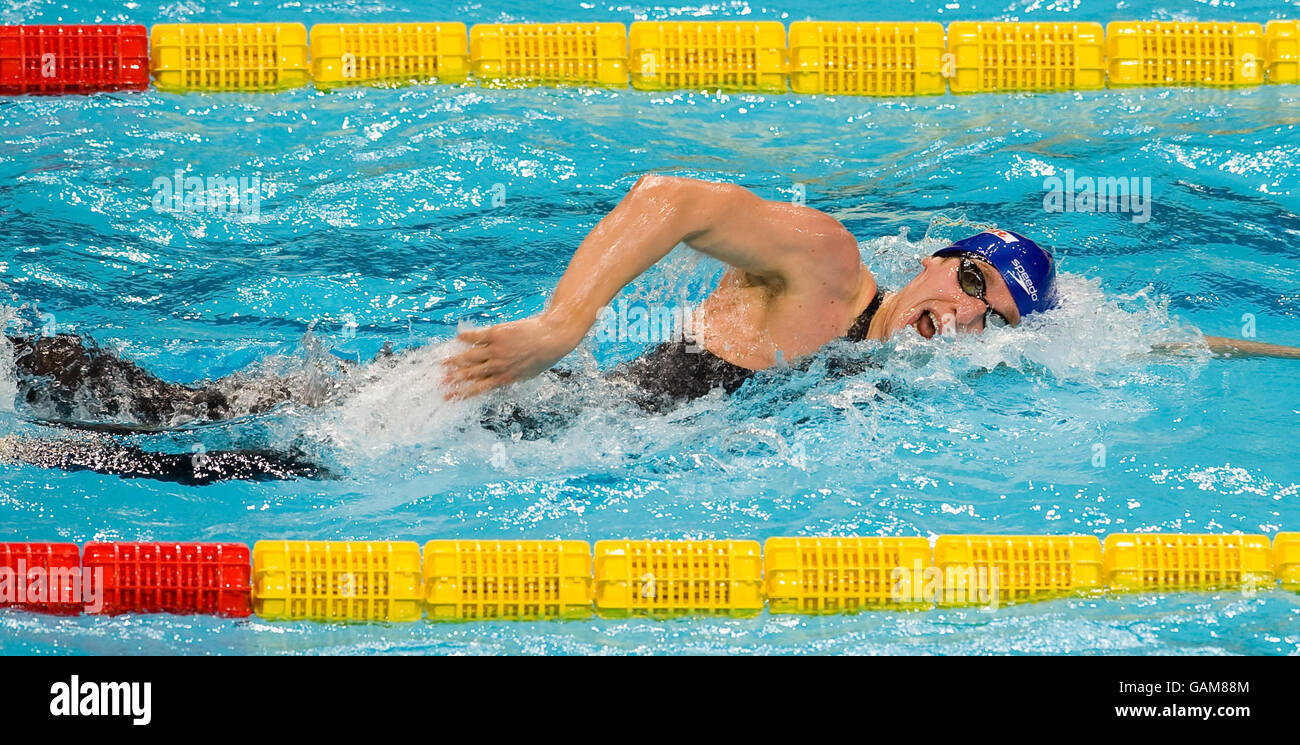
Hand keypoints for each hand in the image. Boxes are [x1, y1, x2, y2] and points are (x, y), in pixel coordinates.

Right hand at [441, 313, 584, 399]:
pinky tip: (458, 337)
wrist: (552, 337)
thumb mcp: (527, 374)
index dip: (461, 392)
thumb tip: (500, 380)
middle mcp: (497, 366)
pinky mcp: (496, 334)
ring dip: (455, 360)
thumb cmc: (543, 356)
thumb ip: (511, 377)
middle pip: (470, 374)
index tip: (449, 396)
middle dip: (454, 378)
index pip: (477, 388)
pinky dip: (467, 337)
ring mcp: (496, 350)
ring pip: (470, 356)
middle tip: (441, 381)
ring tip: (444, 363)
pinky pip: (476, 336)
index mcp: (504, 378)